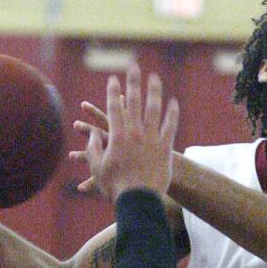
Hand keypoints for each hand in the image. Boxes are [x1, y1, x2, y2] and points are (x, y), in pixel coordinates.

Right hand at [71, 63, 177, 200]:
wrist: (138, 200)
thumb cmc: (115, 187)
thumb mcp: (97, 168)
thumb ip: (93, 149)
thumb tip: (92, 135)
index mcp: (116, 135)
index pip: (113, 107)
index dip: (113, 91)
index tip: (113, 78)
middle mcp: (135, 132)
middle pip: (134, 102)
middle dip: (133, 82)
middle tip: (134, 67)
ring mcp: (151, 139)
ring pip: (154, 110)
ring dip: (154, 92)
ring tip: (155, 78)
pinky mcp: (165, 148)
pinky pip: (170, 127)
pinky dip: (172, 114)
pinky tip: (174, 103)